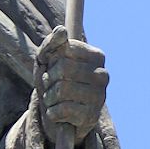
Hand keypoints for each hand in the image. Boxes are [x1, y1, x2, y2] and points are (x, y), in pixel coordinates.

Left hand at [33, 25, 107, 145]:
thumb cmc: (53, 83)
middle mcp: (102, 75)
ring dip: (49, 97)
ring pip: (62, 89)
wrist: (58, 118)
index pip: (65, 49)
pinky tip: (58, 113)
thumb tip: (62, 30)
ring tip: (53, 100)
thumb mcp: (47, 61)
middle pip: (63, 68)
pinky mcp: (91, 116)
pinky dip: (52, 112)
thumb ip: (51, 44)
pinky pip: (62, 109)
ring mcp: (99, 97)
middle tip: (50, 86)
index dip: (51, 59)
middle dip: (48, 79)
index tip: (53, 67)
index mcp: (97, 56)